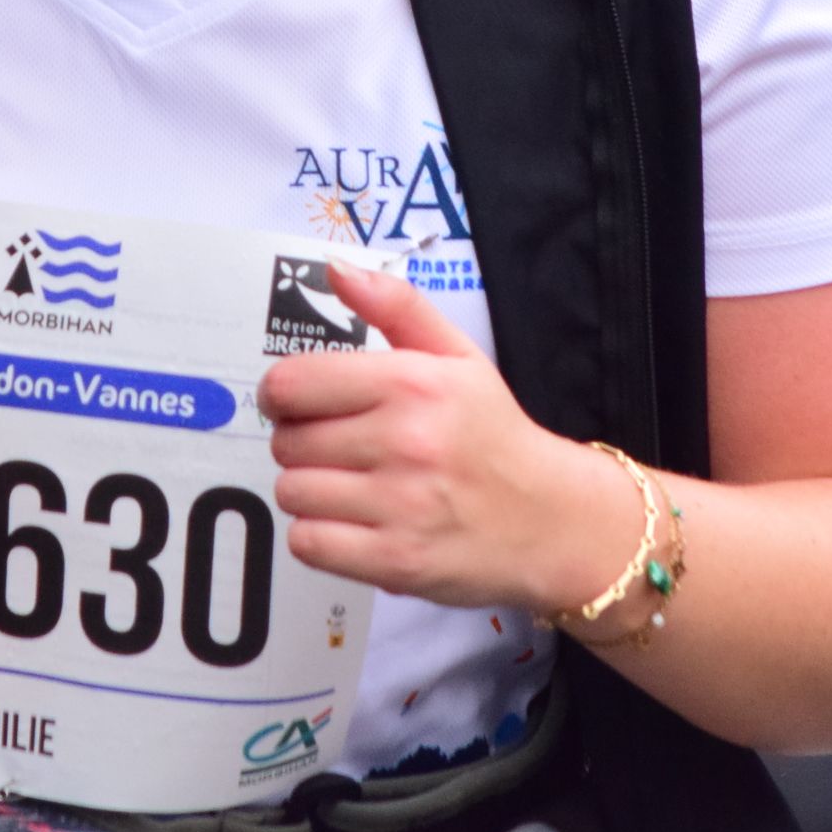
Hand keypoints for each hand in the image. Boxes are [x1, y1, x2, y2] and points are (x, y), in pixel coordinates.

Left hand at [259, 260, 639, 612]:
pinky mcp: (396, 562)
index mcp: (413, 384)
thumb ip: (396, 305)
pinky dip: (320, 536)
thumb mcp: (457, 357)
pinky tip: (354, 523)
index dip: (281, 394)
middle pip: (288, 441)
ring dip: (311, 491)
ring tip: (352, 487)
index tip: (295, 403)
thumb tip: (336, 270)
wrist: (550, 520)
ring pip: (293, 492)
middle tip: (341, 448)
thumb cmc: (493, 434)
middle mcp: (405, 442)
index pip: (293, 384)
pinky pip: (309, 543)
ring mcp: (401, 506)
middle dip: (302, 443)